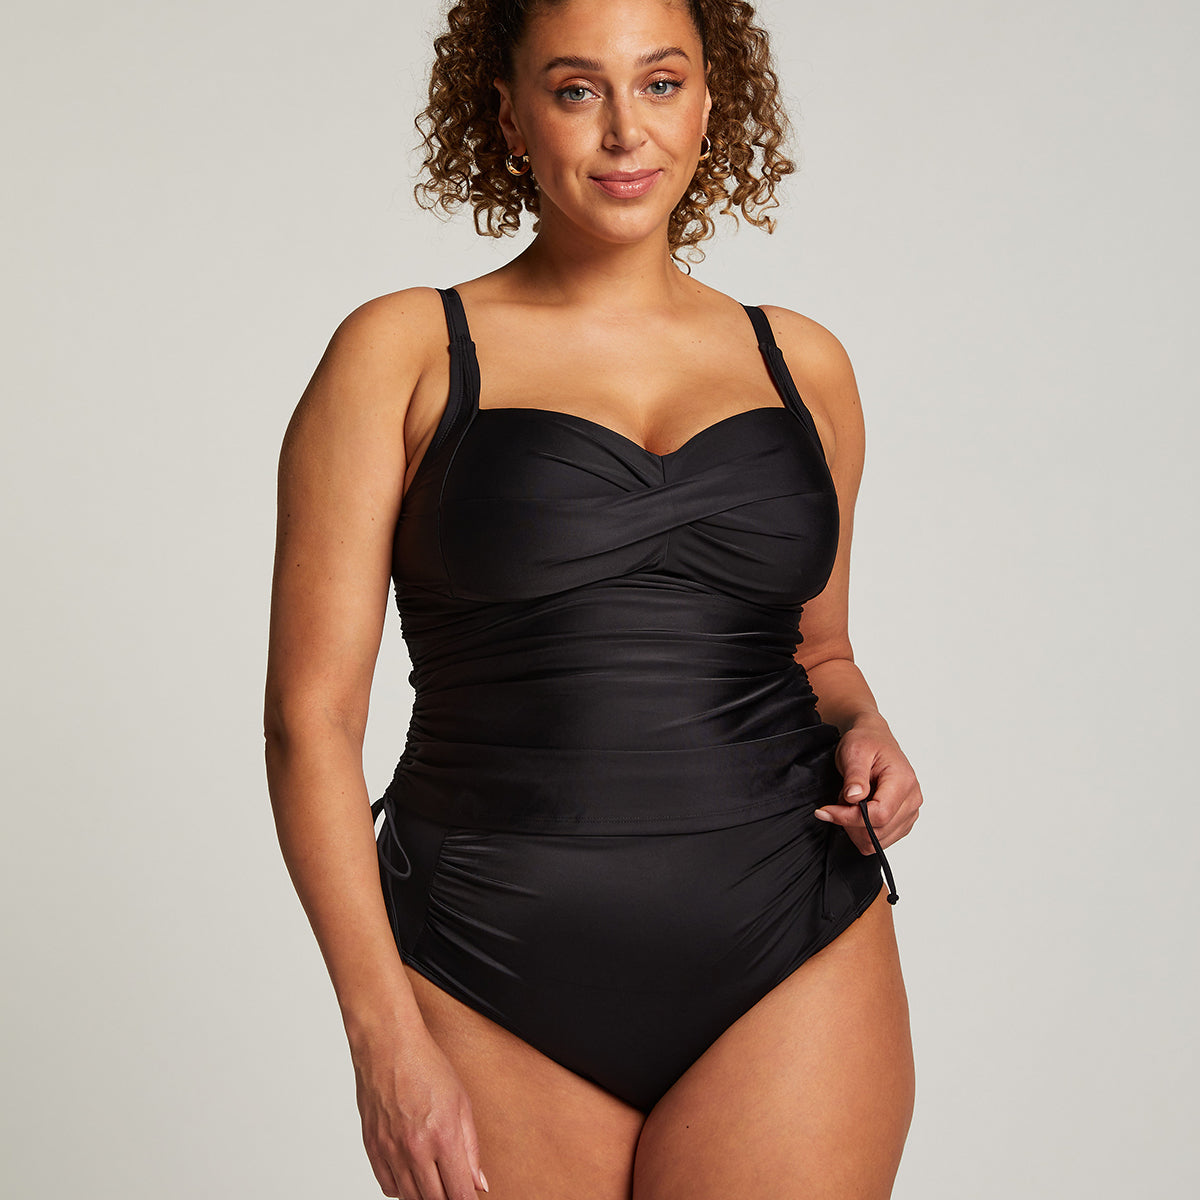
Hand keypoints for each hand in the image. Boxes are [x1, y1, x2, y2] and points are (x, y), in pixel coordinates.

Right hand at [351, 1023, 488, 1198]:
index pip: (459, 1192)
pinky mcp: (372, 1148)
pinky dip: (401, 1189)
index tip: (470, 1198)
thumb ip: (471, 1147)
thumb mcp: (462, 1102)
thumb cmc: (425, 1065)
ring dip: (424, 1197)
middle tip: (454, 1190)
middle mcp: (415, 1149)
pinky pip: (387, 1186)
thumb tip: (478, 1182)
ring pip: (409, 1198)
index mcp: (443, 1136)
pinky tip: (412, 1178)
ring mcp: (390, 1150)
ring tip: (435, 1184)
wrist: (387, 1045)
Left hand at [815, 713, 922, 853]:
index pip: (879, 815)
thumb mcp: (854, 751)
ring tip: (850, 802)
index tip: (826, 810)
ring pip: (878, 841)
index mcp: (904, 781)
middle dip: (849, 822)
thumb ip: (855, 776)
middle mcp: (912, 800)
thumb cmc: (866, 742)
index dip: (849, 817)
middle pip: (878, 832)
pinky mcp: (902, 821)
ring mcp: (909, 813)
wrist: (873, 739)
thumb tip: (854, 798)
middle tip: (838, 800)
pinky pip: (880, 840)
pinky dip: (862, 830)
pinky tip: (858, 810)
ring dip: (855, 827)